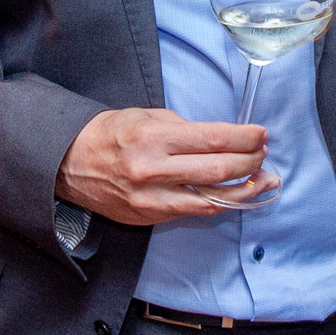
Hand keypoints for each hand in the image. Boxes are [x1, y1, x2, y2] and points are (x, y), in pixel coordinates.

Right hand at [57, 106, 274, 225]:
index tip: (261, 134)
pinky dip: (220, 203)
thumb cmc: (111, 134)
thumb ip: (185, 129)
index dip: (244, 138)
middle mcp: (154, 171)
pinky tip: (235, 195)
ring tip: (265, 180)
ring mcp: (153, 199)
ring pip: (213, 199)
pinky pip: (195, 212)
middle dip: (250, 161)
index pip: (213, 139)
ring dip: (245, 189)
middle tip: (263, 152)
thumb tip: (225, 139)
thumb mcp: (147, 117)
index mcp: (153, 139)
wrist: (70, 164)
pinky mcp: (151, 217)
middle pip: (219, 170)